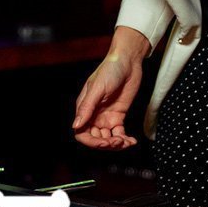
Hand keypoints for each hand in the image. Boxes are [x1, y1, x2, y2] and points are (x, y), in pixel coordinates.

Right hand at [73, 27, 148, 149]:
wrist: (128, 62)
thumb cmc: (110, 69)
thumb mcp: (97, 88)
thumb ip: (87, 107)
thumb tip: (76, 125)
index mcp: (84, 108)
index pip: (81, 132)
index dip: (91, 141)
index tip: (103, 142)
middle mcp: (94, 115)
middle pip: (95, 138)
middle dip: (105, 144)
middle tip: (117, 142)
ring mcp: (106, 117)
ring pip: (107, 138)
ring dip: (116, 144)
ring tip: (126, 142)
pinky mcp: (118, 116)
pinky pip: (119, 133)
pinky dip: (125, 140)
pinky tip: (131, 141)